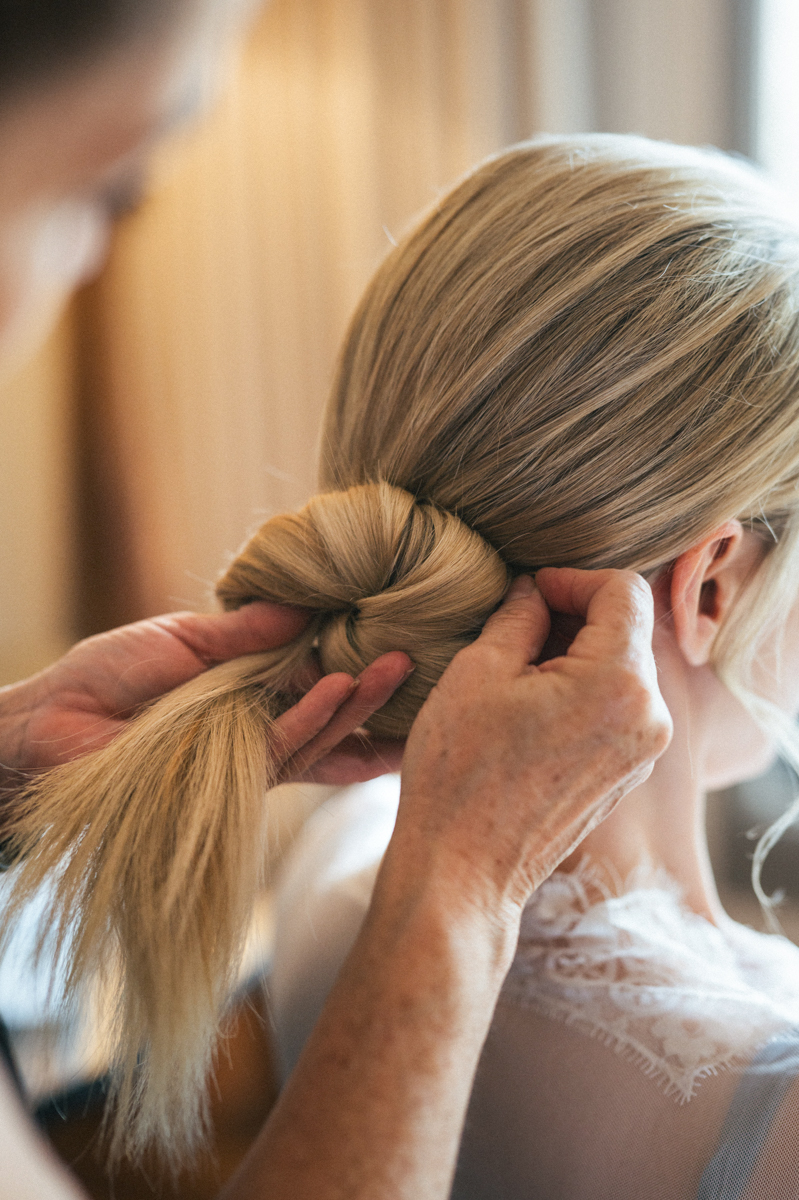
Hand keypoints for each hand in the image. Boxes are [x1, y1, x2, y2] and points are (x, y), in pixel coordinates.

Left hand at [0, 603, 409, 792]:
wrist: (53, 722)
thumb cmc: (109, 677)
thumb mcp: (185, 638)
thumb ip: (247, 632)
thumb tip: (308, 606)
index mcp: (252, 697)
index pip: (318, 688)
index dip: (361, 676)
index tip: (407, 654)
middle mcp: (260, 731)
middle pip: (334, 718)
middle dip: (379, 696)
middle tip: (425, 664)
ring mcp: (249, 759)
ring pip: (320, 736)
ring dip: (358, 703)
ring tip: (398, 667)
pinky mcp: (232, 778)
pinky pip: (284, 746)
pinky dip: (313, 716)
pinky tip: (340, 687)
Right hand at [384, 568, 671, 919]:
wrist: (464, 870)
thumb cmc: (461, 773)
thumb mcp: (478, 671)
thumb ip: (519, 616)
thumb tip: (534, 591)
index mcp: (620, 682)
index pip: (624, 592)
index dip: (573, 579)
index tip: (531, 591)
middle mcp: (650, 717)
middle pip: (627, 631)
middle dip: (574, 617)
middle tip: (515, 628)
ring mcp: (643, 751)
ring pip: (622, 670)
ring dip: (577, 656)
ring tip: (516, 672)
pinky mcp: (628, 775)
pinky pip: (617, 709)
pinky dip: (582, 693)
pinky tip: (530, 710)